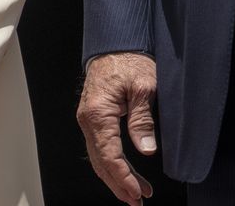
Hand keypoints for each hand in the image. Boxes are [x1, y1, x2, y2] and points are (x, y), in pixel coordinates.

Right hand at [76, 51, 157, 203]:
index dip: (123, 177)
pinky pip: (101, 147)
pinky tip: (126, 173)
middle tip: (136, 200)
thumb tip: (146, 150)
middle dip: (118, 184)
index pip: (109, 155)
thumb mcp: (144, 88)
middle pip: (100, 161)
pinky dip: (113, 163)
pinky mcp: (95, 118)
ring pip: (99, 157)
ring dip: (116, 177)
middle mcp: (88, 119)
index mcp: (98, 113)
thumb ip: (142, 120)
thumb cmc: (129, 60)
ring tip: (135, 194)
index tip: (138, 192)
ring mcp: (89, 119)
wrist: (116, 44)